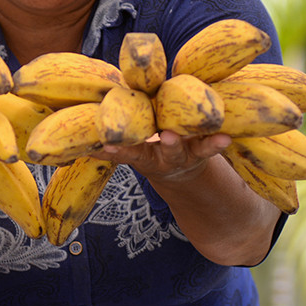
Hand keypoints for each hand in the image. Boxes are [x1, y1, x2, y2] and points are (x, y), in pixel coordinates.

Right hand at [96, 130, 231, 183]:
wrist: (184, 175)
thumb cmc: (153, 149)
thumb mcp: (136, 148)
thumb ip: (114, 139)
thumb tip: (81, 130)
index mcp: (142, 154)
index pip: (124, 152)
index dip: (113, 150)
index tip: (101, 146)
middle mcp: (160, 157)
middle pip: (148, 153)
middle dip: (142, 147)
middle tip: (147, 139)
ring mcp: (181, 155)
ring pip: (179, 150)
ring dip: (175, 144)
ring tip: (172, 135)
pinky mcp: (201, 151)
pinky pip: (209, 147)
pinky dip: (216, 143)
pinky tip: (225, 138)